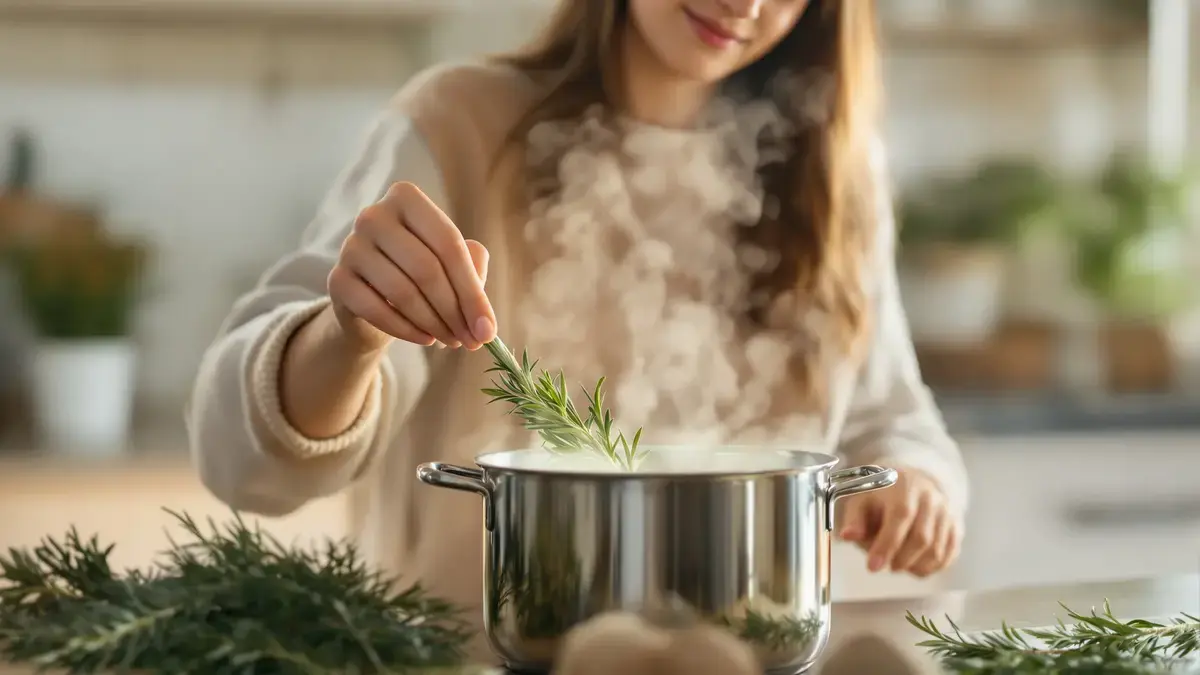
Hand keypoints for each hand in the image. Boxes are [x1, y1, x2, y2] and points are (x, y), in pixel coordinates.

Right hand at [327, 181, 495, 352]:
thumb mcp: (454, 265)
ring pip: (403, 292)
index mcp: (406, 198)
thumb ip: (474, 275)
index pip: (449, 244)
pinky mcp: (337, 280)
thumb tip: (483, 321)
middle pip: (426, 268)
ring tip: (451, 340)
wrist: (374, 298)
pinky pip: (377, 310)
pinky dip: (406, 330)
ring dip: (434, 324)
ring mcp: (350, 246)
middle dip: (454, 312)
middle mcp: (374, 215)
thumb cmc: (421, 274)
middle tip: (471, 340)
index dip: (472, 291)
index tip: (488, 329)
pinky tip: (426, 339)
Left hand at [837, 468, 959, 577]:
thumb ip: (855, 519)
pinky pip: (948, 555)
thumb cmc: (883, 495)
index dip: (886, 544)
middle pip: (921, 538)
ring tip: (897, 564)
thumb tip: (847, 536)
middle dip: (900, 560)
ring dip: (914, 566)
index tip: (872, 566)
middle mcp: (931, 498)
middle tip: (885, 566)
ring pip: (936, 550)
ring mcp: (947, 513)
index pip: (900, 517)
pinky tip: (914, 565)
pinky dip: (930, 567)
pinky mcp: (957, 527)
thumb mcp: (862, 499)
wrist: (913, 482)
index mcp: (905, 486)